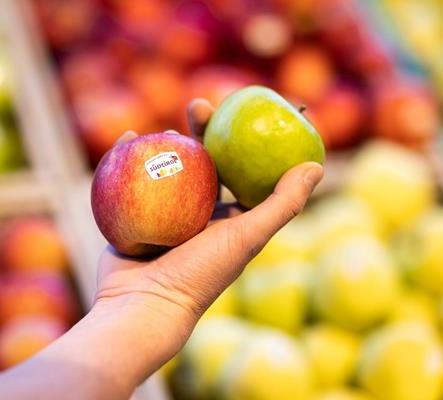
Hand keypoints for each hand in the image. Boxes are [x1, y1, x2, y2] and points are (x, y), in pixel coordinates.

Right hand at [93, 98, 323, 348]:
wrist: (143, 306)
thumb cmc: (200, 275)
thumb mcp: (247, 237)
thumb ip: (283, 204)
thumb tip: (317, 165)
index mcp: (225, 219)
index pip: (238, 168)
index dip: (241, 139)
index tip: (240, 110)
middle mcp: (195, 215)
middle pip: (201, 162)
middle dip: (201, 130)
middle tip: (197, 104)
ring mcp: (160, 216)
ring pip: (164, 168)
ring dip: (165, 141)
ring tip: (162, 127)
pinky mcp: (129, 217)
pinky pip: (128, 179)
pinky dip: (126, 157)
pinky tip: (126, 136)